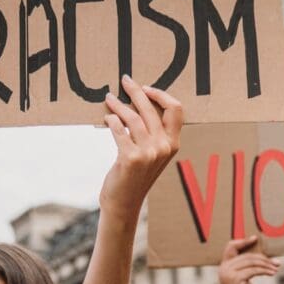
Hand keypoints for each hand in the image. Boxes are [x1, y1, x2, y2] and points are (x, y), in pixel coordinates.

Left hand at [99, 75, 182, 221]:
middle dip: (136, 91)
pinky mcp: (131, 158)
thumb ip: (153, 133)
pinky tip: (107, 117)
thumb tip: (139, 102)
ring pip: (133, 117)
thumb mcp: (152, 154)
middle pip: (151, 109)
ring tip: (109, 98)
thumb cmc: (135, 175)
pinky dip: (111, 120)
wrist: (124, 203)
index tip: (146, 88)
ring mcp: (149, 153)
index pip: (176, 110)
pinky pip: (119, 130)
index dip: (161, 95)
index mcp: (173, 144)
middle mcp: (164, 147)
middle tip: (125, 80)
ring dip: (118, 104)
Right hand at [218, 237, 279, 283]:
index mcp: (224, 266)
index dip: (243, 241)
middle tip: (276, 262)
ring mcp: (228, 274)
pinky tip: (272, 273)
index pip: (230, 247)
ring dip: (266, 264)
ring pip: (251, 262)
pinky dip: (265, 271)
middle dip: (263, 258)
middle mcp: (223, 268)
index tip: (255, 238)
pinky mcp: (235, 280)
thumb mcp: (243, 279)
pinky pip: (253, 270)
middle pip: (246, 255)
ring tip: (276, 268)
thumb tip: (266, 258)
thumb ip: (247, 268)